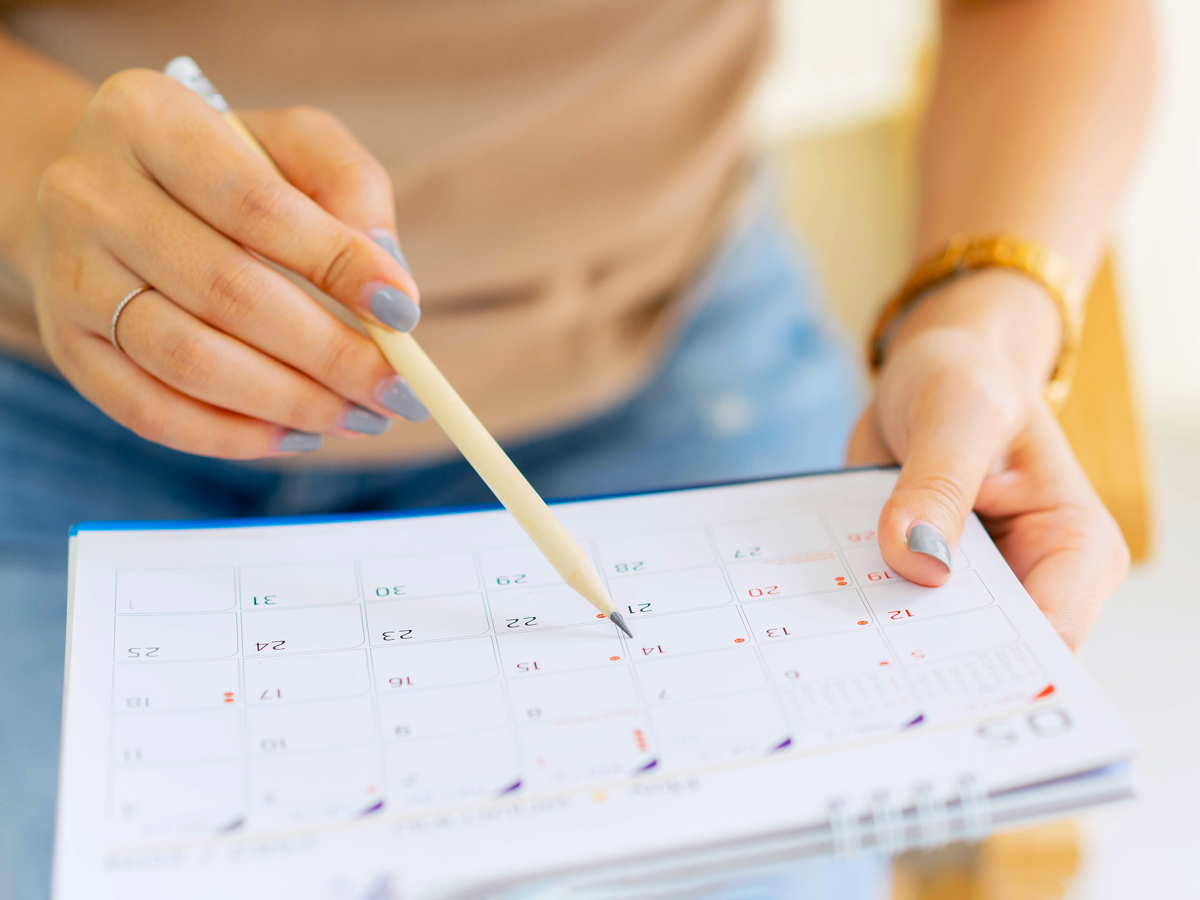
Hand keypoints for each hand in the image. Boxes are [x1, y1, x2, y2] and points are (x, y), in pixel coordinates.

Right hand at [30, 68, 424, 458]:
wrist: (101, 195)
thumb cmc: (222, 168)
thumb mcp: (289, 145)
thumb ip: (349, 185)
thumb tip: (390, 278)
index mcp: (148, 119)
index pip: (256, 205)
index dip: (338, 264)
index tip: (405, 313)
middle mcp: (90, 194)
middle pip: (228, 293)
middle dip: (329, 355)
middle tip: (398, 391)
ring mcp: (69, 275)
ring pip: (190, 361)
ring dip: (290, 403)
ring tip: (359, 416)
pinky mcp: (67, 346)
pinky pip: (150, 412)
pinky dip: (233, 436)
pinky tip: (296, 434)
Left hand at [846, 272, 1128, 648]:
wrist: (933, 369)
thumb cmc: (967, 378)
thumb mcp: (958, 412)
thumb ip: (939, 485)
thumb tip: (916, 561)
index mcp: (1076, 550)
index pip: (1046, 635)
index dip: (991, 666)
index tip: (922, 676)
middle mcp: (1033, 580)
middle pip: (985, 652)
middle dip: (927, 662)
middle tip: (856, 668)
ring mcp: (974, 587)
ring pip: (930, 642)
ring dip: (881, 639)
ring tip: (824, 645)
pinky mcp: (922, 579)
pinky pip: (889, 611)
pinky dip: (855, 608)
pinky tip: (812, 610)